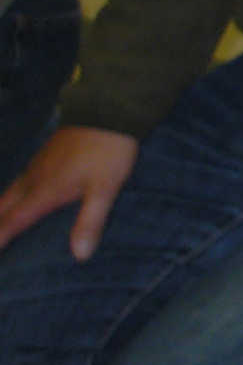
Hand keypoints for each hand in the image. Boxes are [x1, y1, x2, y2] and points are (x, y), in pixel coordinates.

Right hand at [0, 126, 139, 258]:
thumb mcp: (105, 188)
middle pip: (3, 206)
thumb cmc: (108, 151)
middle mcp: (34, 178)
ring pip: (10, 191)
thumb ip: (90, 221)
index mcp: (44, 191)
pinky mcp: (47, 153)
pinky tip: (20, 194)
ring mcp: (39, 163)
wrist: (110, 109)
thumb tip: (79, 256)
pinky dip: (14, 193)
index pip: (13, 220)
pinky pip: (22, 178)